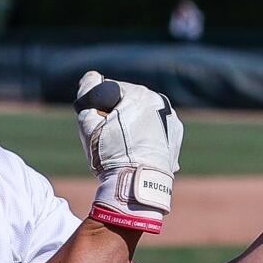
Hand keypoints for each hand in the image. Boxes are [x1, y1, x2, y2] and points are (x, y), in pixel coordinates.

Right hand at [75, 71, 182, 232]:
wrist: (136, 185)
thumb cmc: (110, 154)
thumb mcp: (88, 121)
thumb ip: (87, 92)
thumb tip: (92, 77)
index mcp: (140, 94)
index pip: (110, 89)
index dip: (98, 105)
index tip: (96, 122)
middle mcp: (161, 103)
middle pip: (129, 101)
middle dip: (117, 114)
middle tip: (109, 137)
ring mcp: (171, 121)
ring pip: (143, 116)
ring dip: (132, 124)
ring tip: (123, 147)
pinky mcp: (175, 138)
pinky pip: (155, 130)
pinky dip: (145, 136)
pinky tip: (135, 152)